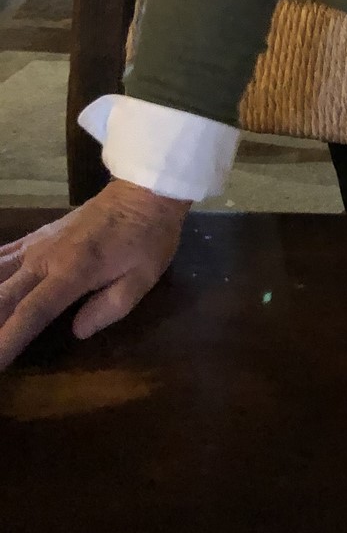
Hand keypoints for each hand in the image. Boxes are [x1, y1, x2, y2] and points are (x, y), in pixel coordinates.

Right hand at [0, 181, 189, 370]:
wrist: (144, 191)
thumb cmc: (148, 237)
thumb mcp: (142, 277)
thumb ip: (109, 308)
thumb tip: (77, 332)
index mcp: (72, 272)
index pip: (30, 313)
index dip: (6, 341)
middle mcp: (45, 259)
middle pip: (2, 297)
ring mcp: (37, 244)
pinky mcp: (37, 236)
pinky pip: (2, 254)